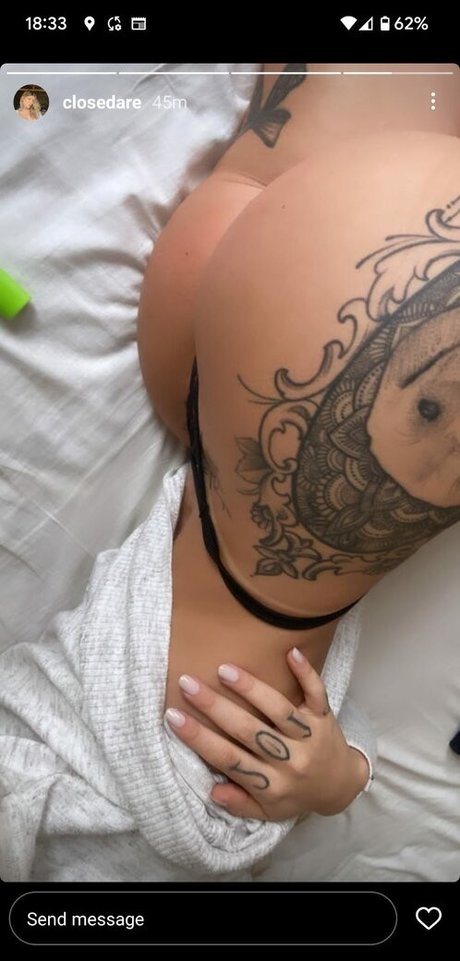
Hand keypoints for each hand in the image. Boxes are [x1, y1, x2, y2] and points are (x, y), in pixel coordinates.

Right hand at [164, 647, 369, 820]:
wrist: (341, 785)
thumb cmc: (295, 793)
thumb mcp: (267, 811)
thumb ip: (239, 803)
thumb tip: (212, 790)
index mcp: (271, 784)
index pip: (229, 759)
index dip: (199, 739)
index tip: (172, 716)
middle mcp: (289, 760)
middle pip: (248, 731)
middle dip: (215, 707)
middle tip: (187, 683)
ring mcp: (309, 737)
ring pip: (278, 710)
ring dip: (251, 689)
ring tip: (224, 669)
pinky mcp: (324, 717)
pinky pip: (317, 694)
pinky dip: (306, 673)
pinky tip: (290, 652)